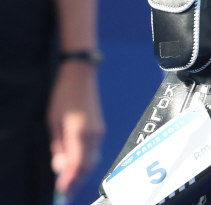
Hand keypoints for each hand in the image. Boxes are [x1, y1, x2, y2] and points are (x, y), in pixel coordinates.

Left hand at [47, 61, 104, 199]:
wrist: (80, 75)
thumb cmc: (63, 96)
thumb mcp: (54, 122)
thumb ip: (59, 146)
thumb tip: (61, 166)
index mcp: (80, 133)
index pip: (77, 166)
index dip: (70, 182)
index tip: (62, 193)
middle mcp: (93, 135)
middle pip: (87, 166)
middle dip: (76, 181)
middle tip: (64, 192)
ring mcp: (99, 131)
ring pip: (91, 160)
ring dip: (80, 173)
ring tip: (68, 182)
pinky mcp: (99, 128)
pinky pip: (93, 152)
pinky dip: (85, 163)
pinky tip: (76, 166)